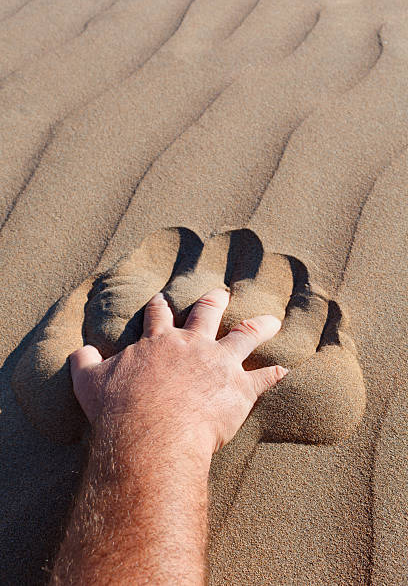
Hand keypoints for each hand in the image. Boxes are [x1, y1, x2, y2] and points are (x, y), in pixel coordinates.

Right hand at [69, 288, 287, 456]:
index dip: (160, 306)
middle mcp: (192, 345)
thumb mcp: (90, 382)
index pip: (158, 316)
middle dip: (213, 301)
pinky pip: (263, 379)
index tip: (162, 297)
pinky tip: (286, 369)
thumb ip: (84, 362)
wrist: (151, 432)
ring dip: (260, 328)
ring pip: (244, 337)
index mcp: (158, 342)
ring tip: (272, 319)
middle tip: (221, 291)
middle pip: (206, 314)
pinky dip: (275, 374)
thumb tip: (79, 351)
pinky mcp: (239, 389)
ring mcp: (219, 364)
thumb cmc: (119, 409)